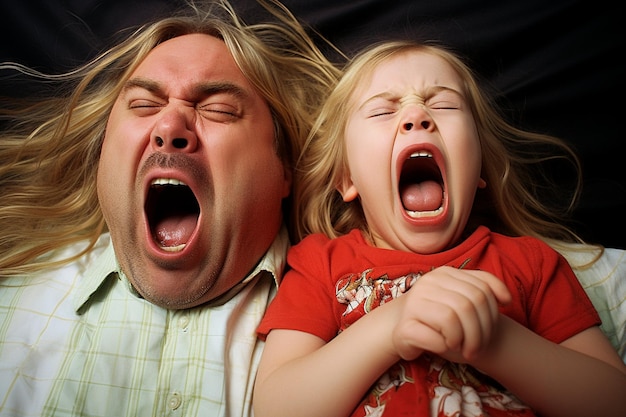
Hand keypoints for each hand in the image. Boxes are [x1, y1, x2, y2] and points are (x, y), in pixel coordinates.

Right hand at [391, 266, 510, 361]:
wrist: (401, 331)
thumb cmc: (438, 319)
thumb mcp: (461, 300)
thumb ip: (482, 291)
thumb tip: (506, 299)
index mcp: (444, 273)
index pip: (482, 288)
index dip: (493, 312)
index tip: (493, 329)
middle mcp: (427, 282)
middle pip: (469, 304)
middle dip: (481, 331)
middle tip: (478, 347)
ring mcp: (414, 303)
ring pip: (452, 318)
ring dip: (465, 340)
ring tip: (464, 349)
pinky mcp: (405, 326)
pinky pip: (436, 336)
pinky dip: (447, 346)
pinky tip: (445, 347)